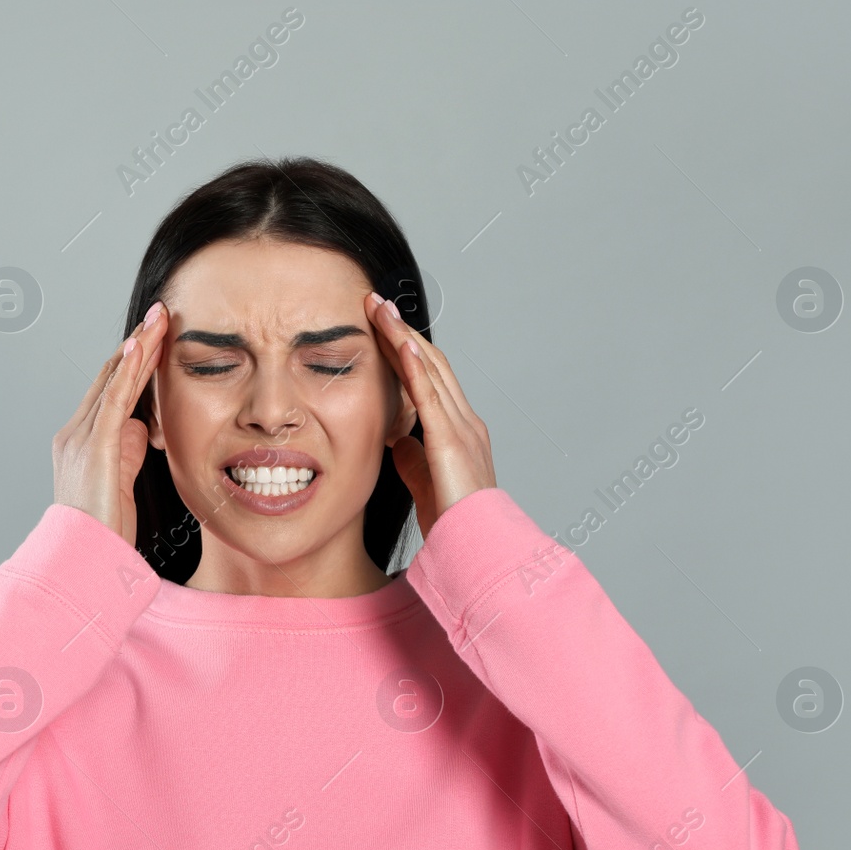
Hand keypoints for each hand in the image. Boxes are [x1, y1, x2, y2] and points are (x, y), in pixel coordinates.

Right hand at [52, 300, 169, 546]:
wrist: (82, 558)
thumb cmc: (102, 529)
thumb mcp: (120, 480)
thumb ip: (127, 451)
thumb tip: (142, 427)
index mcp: (82, 440)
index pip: (111, 389)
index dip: (133, 360)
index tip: (155, 336)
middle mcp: (76, 432)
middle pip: (111, 376)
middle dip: (137, 343)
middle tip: (160, 313)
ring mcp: (81, 438)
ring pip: (113, 381)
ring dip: (137, 347)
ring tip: (158, 319)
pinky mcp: (94, 447)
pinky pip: (112, 401)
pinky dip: (126, 372)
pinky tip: (139, 348)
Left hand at [364, 290, 496, 541]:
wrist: (475, 546)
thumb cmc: (452, 520)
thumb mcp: (423, 479)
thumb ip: (412, 455)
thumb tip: (394, 437)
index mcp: (458, 429)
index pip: (430, 377)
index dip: (407, 349)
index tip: (382, 326)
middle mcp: (464, 420)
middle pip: (431, 362)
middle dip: (402, 330)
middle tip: (376, 303)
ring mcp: (461, 427)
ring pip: (431, 368)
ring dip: (403, 335)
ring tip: (379, 309)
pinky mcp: (450, 440)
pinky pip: (431, 395)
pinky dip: (415, 365)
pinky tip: (399, 342)